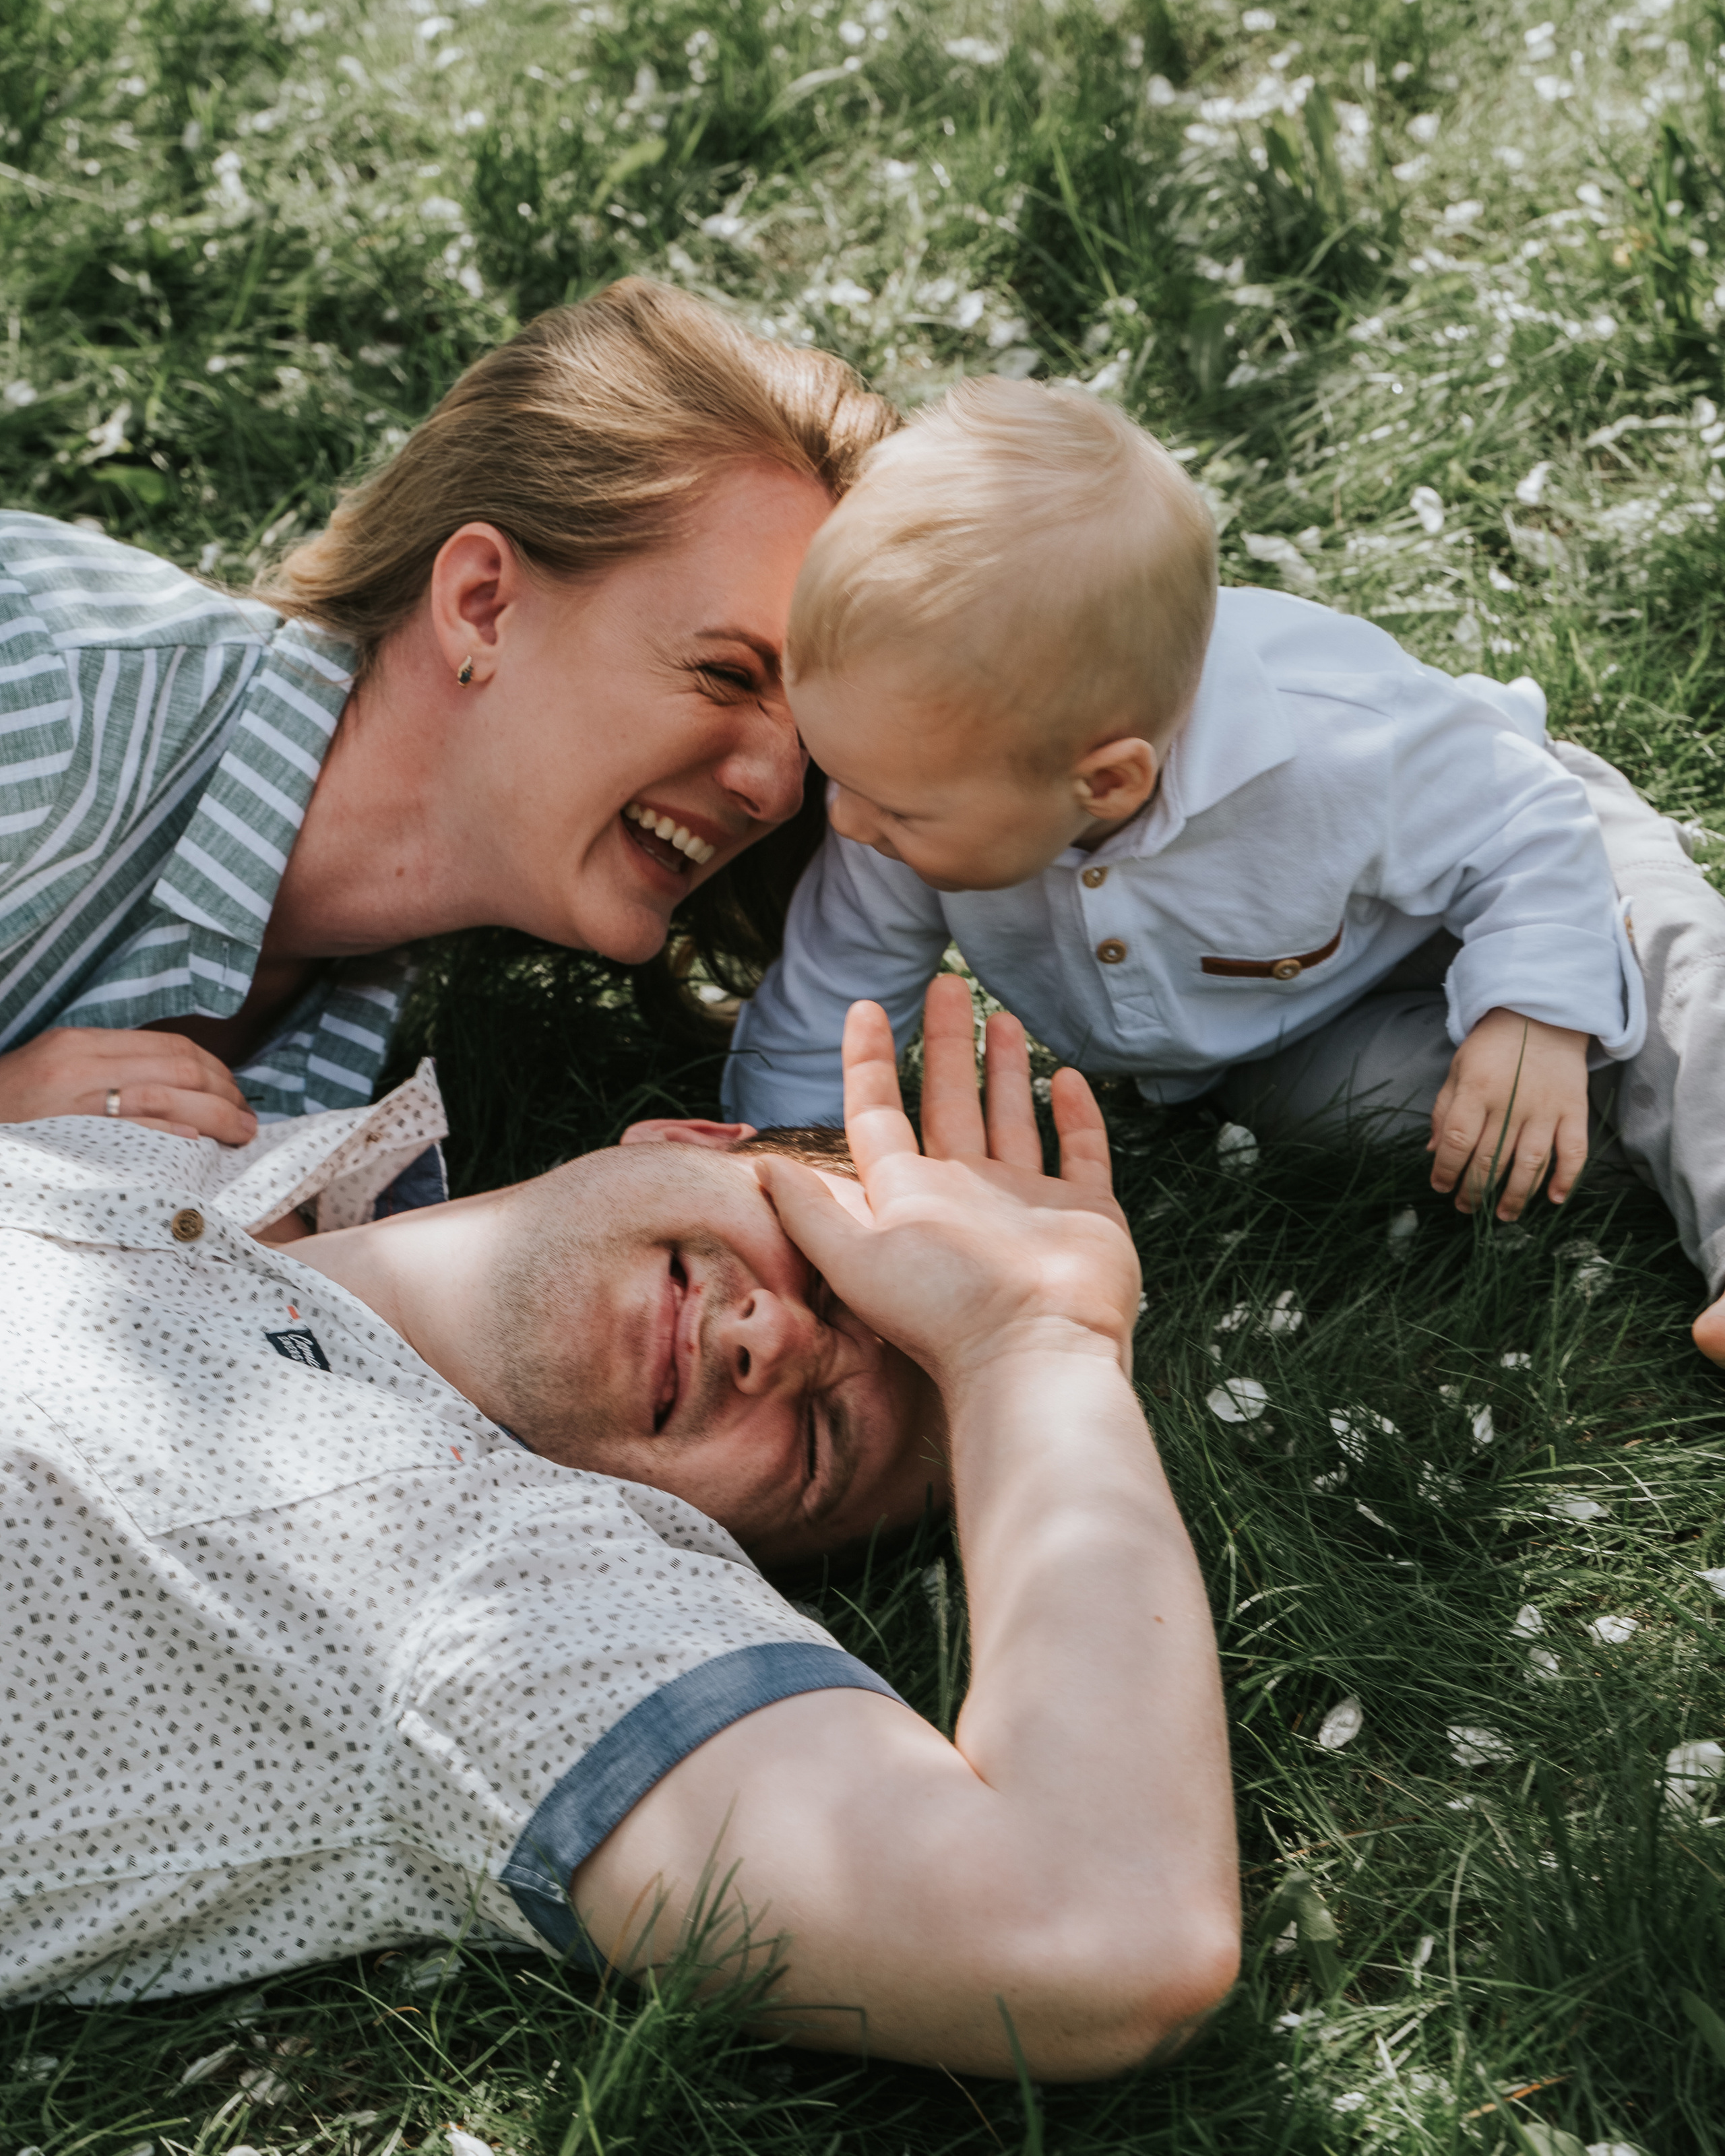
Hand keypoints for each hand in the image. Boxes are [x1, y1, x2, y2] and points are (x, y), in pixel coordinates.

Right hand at [0, 1026, 258, 1144]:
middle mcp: (80, 1065)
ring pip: (165, 1098)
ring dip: (216, 1118)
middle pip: (178, 1068)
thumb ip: (110, 1072)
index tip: (235, 1092)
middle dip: (225, 1093)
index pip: (169, 1046)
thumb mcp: (56, 1073)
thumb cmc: (12, 1111)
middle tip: (248, 1121)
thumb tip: (179, 1087)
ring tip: (241, 1135)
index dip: (215, 1069)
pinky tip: (198, 1148)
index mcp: (80, 1044)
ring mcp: (74, 1102)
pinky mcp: (69, 1138)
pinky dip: (171, 1139)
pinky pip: (133, 1134)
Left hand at [754, 975, 1139, 1382]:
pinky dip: (1075, 1116)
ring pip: (1011, 1117)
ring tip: (999, 1015)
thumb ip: (808, 1211)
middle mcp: (967, 1194)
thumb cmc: (943, 1307)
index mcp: (910, 1197)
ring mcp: (1028, 1202)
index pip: (880, 1115)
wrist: (1033, 1350)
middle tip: (946, 985)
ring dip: (1003, 1068)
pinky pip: (1080, 1152)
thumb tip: (756, 1165)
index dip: (868, 1062)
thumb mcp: (856, 1257)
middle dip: (945, 1043)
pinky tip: (1064, 1077)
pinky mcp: (1084, 1212)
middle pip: (949, 1101)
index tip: (865, 1007)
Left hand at [1428, 1007, 1588, 1218]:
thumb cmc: (1492, 1046)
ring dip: (1515, 1195)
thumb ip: (1444, 1110)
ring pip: (1530, 1163)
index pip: (1458, 1140)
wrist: (1542, 1016)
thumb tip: (1434, 1153)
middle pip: (1491, 1158)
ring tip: (1502, 1215)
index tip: (1441, 1187)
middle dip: (1475, 1191)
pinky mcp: (1575, 1110)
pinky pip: (1574, 1151)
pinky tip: (1552, 1198)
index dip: (1447, 1170)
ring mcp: (1546, 1108)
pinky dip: (1566, 1178)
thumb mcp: (1458, 1069)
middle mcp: (1511, 1101)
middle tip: (1467, 1208)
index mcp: (1476, 1089)